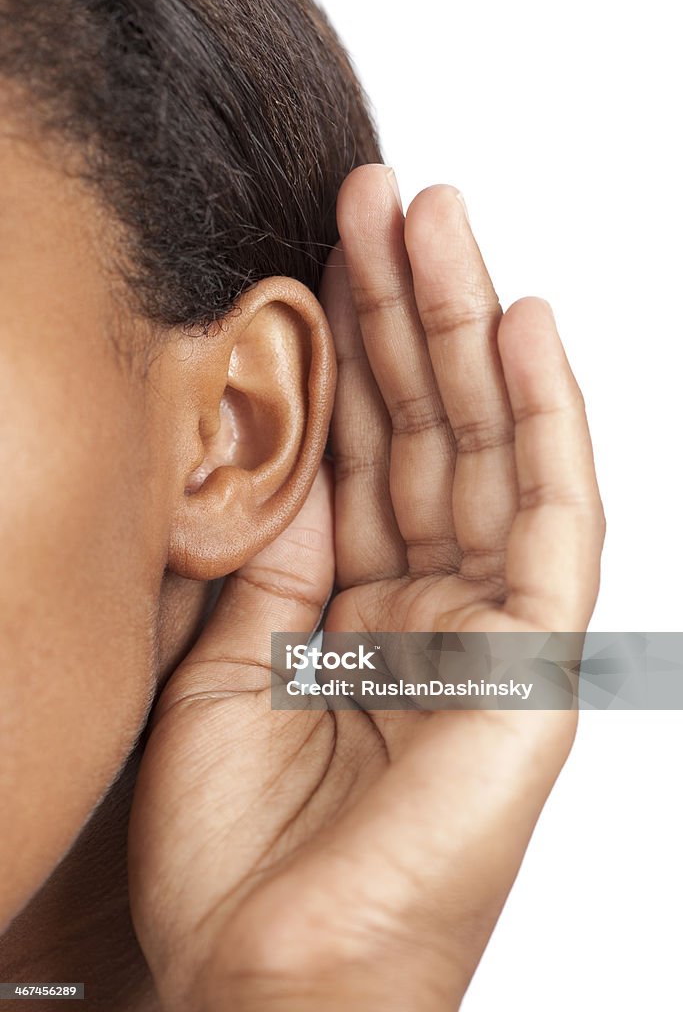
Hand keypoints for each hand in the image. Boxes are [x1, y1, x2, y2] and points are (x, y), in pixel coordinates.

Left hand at [128, 165, 604, 1011]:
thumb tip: (291, 444)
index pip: (361, 450)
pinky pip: (554, 522)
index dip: (345, 347)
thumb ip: (276, 554)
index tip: (324, 248)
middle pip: (425, 430)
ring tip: (440, 220)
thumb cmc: (238, 853)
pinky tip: (522, 326)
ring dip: (464, 330)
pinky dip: (546, 421)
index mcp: (356, 610)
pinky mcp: (535, 666)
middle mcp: (429, 608)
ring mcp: (489, 631)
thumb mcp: (228, 662)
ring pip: (488, 449)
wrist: (273, 983)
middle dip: (404, 309)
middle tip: (384, 195)